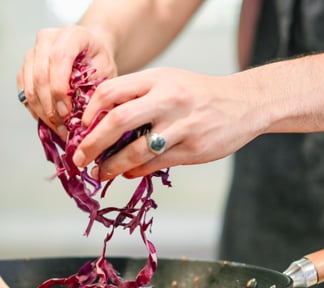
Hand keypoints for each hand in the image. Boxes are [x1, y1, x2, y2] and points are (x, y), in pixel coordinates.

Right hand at [17, 24, 117, 136]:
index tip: (67, 112)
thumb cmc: (98, 60)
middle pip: (40, 75)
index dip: (60, 88)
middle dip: (50, 106)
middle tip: (62, 127)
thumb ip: (94, 88)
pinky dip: (35, 110)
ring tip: (58, 128)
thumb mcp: (106, 71)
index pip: (59, 58)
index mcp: (71, 34)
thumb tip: (83, 117)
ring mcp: (32, 53)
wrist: (89, 51)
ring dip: (42, 112)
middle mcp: (47, 39)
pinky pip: (24, 93)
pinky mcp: (24, 68)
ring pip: (29, 86)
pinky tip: (49, 121)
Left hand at [72, 67, 266, 179]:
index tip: (80, 128)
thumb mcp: (167, 81)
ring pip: (135, 150)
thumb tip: (99, 122)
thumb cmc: (198, 94)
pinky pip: (155, 163)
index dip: (89, 112)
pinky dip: (136, 171)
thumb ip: (137, 95)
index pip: (110, 91)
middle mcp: (168, 99)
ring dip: (112, 165)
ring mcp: (181, 125)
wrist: (244, 104)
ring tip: (100, 172)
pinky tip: (127, 173)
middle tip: (79, 158)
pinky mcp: (192, 149)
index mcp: (157, 79)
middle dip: (91, 143)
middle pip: (117, 121)